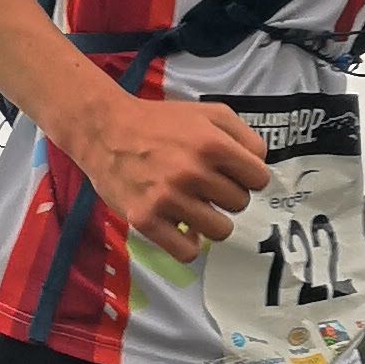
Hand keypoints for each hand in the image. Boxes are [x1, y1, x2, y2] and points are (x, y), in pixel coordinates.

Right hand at [68, 88, 271, 248]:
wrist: (105, 130)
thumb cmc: (160, 121)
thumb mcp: (209, 112)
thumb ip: (243, 135)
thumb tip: (259, 167)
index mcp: (212, 144)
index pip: (259, 178)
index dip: (248, 176)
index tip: (231, 174)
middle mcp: (193, 172)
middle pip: (240, 204)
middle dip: (227, 196)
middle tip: (206, 186)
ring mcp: (168, 198)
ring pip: (220, 230)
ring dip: (212, 221)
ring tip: (196, 208)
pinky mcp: (146, 219)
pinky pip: (186, 251)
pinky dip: (188, 244)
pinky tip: (181, 228)